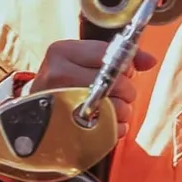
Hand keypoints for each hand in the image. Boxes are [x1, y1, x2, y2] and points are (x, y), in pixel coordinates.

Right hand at [27, 40, 157, 134]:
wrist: (32, 110)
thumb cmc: (62, 82)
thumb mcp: (81, 59)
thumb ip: (118, 55)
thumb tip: (149, 60)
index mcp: (61, 51)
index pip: (110, 54)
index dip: (124, 66)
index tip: (122, 72)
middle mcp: (58, 75)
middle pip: (115, 82)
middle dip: (126, 90)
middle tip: (117, 93)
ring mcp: (62, 103)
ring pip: (116, 107)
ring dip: (122, 111)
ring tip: (111, 108)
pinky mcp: (69, 129)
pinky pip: (109, 130)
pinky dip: (115, 128)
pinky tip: (106, 123)